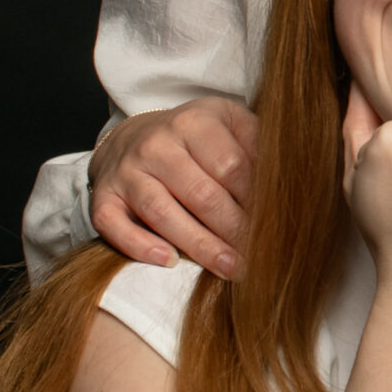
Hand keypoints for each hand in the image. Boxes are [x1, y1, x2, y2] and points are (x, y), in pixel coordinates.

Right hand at [90, 98, 259, 277]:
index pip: (231, 166)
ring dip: (200, 245)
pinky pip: (114, 226)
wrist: (134, 136)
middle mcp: (155, 145)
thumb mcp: (230, 123)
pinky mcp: (103, 198)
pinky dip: (140, 246)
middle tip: (261, 256)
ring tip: (231, 268)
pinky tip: (170, 261)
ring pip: (162, 213)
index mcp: (193, 122)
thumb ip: (258, 144)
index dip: (256, 200)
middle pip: (202, 194)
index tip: (277, 224)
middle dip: (235, 229)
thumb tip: (289, 180)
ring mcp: (126, 172)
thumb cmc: (196, 137)